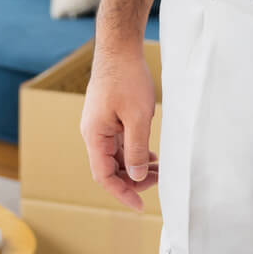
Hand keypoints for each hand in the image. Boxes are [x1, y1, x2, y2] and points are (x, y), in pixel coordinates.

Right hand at [81, 44, 159, 212]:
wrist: (119, 47)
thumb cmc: (126, 78)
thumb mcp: (137, 117)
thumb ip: (136, 149)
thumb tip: (134, 176)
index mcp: (95, 135)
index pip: (104, 175)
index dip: (121, 193)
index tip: (140, 206)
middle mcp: (93, 132)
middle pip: (109, 168)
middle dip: (132, 179)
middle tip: (158, 180)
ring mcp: (100, 124)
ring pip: (115, 155)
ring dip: (135, 165)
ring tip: (158, 169)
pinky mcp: (108, 116)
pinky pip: (118, 142)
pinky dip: (134, 151)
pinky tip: (150, 153)